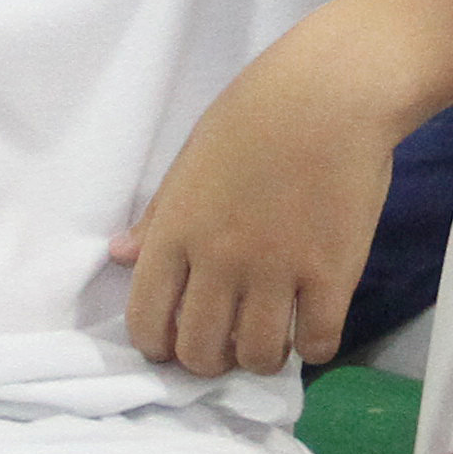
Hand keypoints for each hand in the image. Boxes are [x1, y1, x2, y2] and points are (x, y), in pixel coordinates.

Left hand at [114, 22, 413, 376]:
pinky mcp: (332, 275)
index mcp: (176, 232)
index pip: (147, 322)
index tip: (176, 342)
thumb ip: (158, 216)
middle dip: (209, 360)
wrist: (331, 93)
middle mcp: (220, 262)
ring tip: (271, 339)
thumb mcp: (191, 159)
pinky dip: (313, 347)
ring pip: (259, 357)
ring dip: (261, 359)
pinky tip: (313, 326)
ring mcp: (277, 272)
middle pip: (201, 352)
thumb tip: (121, 256)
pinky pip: (317, 343)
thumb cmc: (255, 113)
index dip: (158, 346)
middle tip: (227, 344)